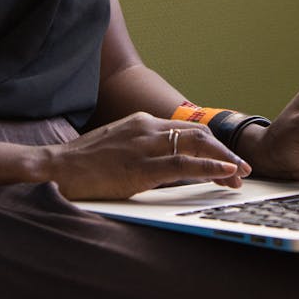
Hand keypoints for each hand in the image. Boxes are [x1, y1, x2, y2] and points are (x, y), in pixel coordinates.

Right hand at [42, 112, 249, 199]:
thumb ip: (143, 149)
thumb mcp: (118, 147)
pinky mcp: (140, 168)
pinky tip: (224, 174)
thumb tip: (168, 164)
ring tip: (240, 176)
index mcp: (141, 122)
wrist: (55, 168)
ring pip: (195, 147)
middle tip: (243, 168)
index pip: (186, 129)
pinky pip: (183, 165)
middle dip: (224, 151)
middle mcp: (146, 128)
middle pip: (197, 134)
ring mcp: (144, 146)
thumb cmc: (83, 163)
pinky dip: (209, 168)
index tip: (227, 158)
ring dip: (223, 162)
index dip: (211, 144)